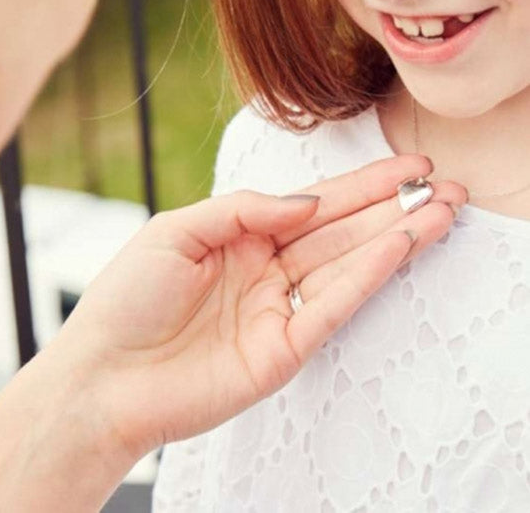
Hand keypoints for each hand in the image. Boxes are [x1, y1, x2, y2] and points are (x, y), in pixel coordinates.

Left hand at [51, 154, 465, 463]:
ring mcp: (276, 309)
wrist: (103, 374)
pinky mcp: (283, 350)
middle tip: (440, 184)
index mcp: (238, 238)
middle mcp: (264, 270)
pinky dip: (367, 276)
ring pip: (345, 266)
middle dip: (389, 207)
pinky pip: (332, 306)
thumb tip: (307, 202)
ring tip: (440, 211)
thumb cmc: (127, 297)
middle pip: (338, 231)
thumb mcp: (176, 231)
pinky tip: (399, 246)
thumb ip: (242, 211)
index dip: (357, 185)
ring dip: (394, 238)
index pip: (309, 205)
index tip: (402, 168)